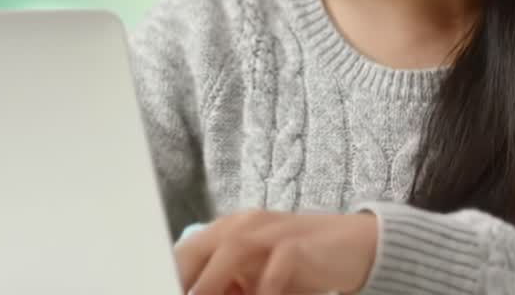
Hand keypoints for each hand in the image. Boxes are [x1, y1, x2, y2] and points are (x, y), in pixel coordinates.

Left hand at [173, 209, 377, 294]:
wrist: (355, 245)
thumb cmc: (299, 266)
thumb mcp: (257, 280)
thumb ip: (228, 287)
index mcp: (228, 232)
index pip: (185, 253)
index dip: (171, 275)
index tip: (159, 288)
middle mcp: (245, 226)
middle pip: (199, 247)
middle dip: (182, 276)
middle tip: (170, 293)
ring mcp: (272, 231)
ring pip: (232, 250)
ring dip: (213, 281)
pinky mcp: (299, 244)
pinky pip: (277, 265)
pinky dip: (265, 288)